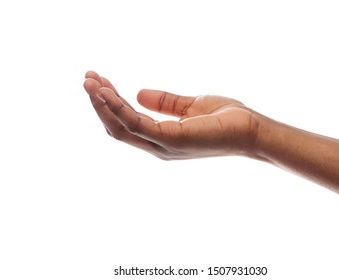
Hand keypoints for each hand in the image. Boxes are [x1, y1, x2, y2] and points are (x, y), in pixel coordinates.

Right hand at [83, 71, 259, 159]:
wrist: (251, 130)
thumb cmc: (226, 120)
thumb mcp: (190, 106)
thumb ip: (165, 103)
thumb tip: (138, 93)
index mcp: (161, 138)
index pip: (127, 122)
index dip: (110, 103)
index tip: (99, 80)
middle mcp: (157, 146)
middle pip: (118, 127)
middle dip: (99, 103)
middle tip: (87, 78)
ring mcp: (163, 145)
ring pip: (121, 126)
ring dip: (102, 104)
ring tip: (89, 81)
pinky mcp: (171, 139)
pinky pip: (136, 123)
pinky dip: (118, 108)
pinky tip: (106, 91)